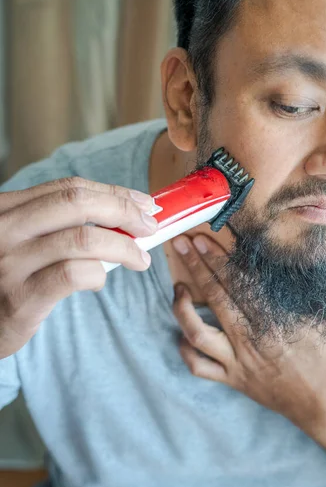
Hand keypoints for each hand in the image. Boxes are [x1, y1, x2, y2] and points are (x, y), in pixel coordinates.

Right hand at [0, 177, 157, 357]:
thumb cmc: (9, 276)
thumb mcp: (22, 238)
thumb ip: (59, 224)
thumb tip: (125, 215)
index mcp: (7, 207)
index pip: (69, 188)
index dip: (113, 193)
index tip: (143, 202)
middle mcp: (4, 229)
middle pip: (77, 204)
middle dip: (124, 211)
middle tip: (150, 226)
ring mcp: (9, 263)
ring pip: (82, 239)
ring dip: (123, 247)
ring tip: (139, 259)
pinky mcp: (21, 298)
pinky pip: (73, 275)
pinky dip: (99, 273)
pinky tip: (100, 280)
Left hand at [172, 234, 325, 435]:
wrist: (325, 406)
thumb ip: (318, 285)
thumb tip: (306, 254)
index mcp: (275, 323)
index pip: (239, 283)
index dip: (218, 259)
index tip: (203, 240)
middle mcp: (250, 341)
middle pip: (215, 298)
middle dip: (196, 268)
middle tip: (183, 246)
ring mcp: (238, 362)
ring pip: (198, 334)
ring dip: (182, 309)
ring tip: (178, 288)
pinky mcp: (233, 380)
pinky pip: (199, 367)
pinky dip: (185, 349)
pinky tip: (182, 333)